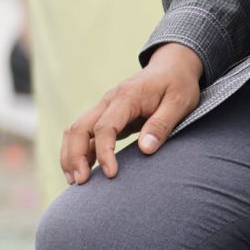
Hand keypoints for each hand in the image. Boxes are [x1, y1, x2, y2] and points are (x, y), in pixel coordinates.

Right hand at [60, 42, 201, 184]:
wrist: (171, 67)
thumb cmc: (178, 85)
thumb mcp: (180, 102)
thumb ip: (162, 124)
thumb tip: (145, 149)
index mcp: (125, 97)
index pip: (105, 126)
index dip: (104, 152)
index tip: (111, 173)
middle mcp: (107, 101)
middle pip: (79, 128)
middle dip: (75, 156)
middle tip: (80, 182)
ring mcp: (103, 108)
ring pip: (74, 130)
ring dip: (70, 155)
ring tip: (74, 181)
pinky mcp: (105, 116)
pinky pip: (83, 134)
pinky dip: (78, 151)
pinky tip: (82, 170)